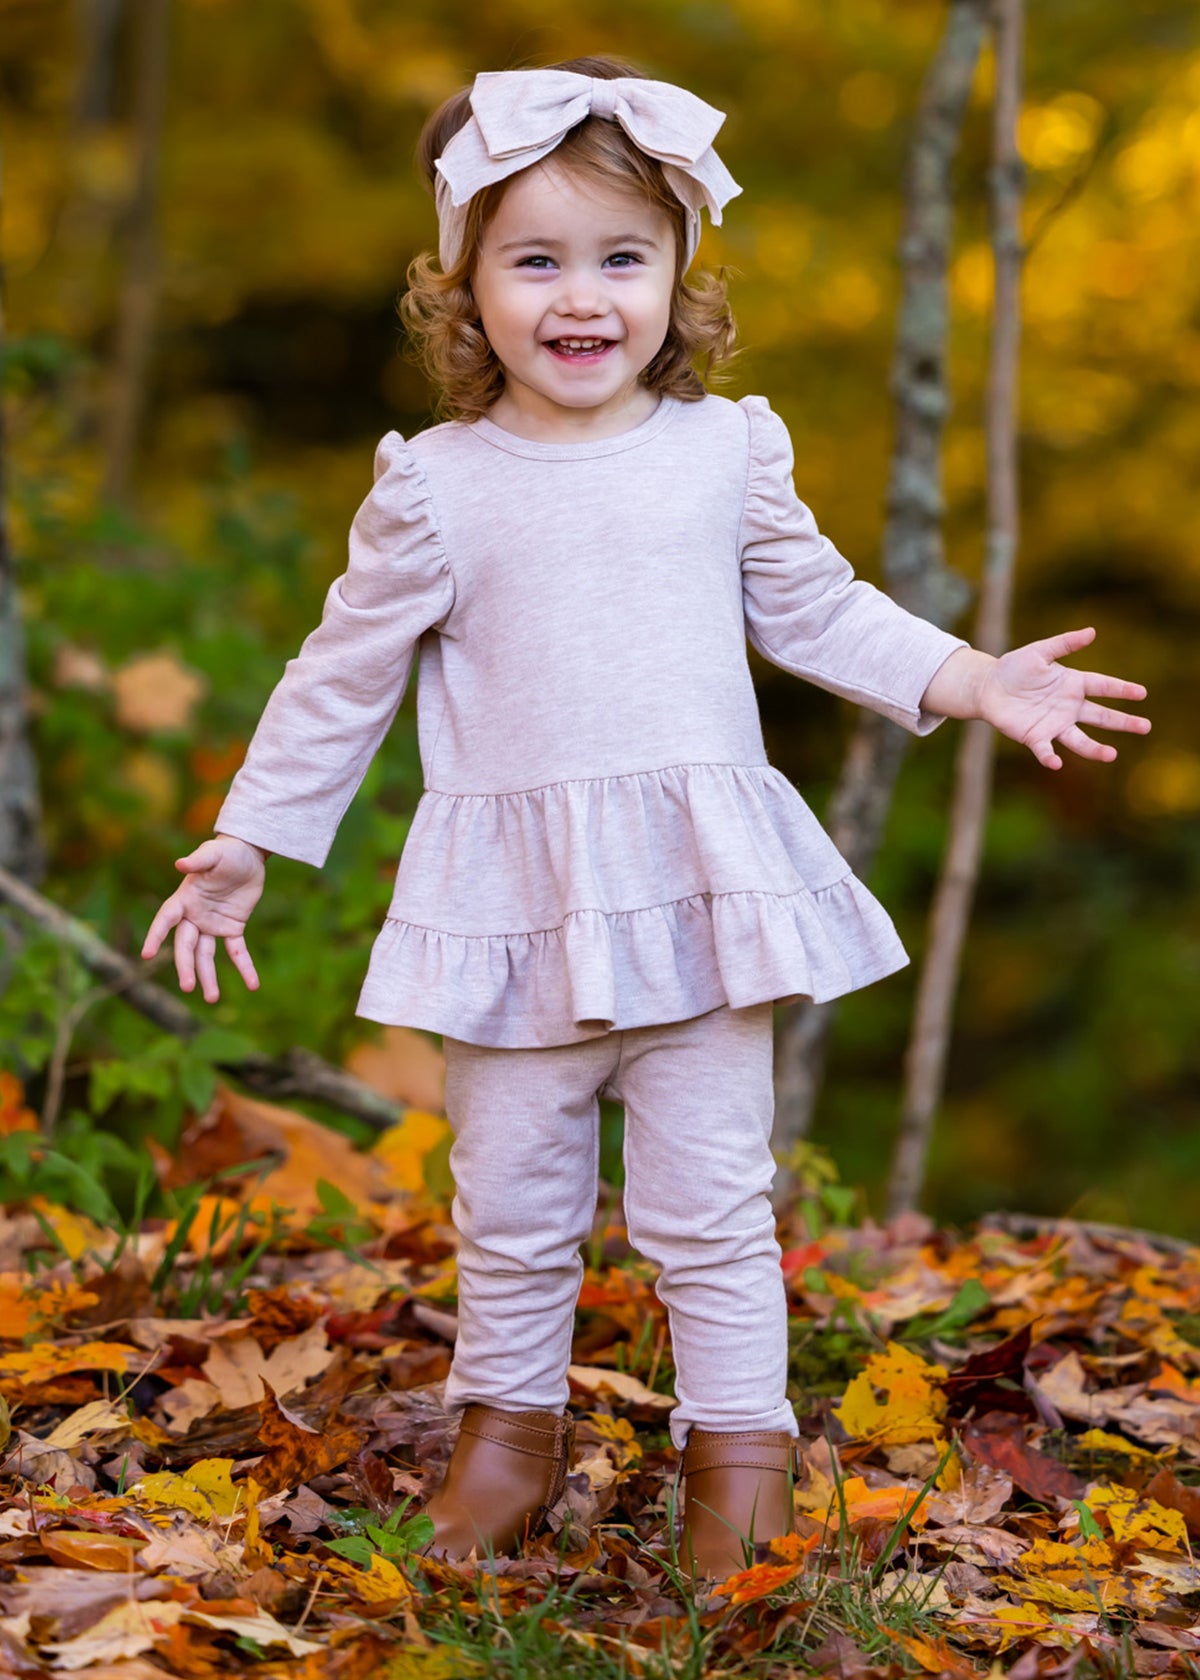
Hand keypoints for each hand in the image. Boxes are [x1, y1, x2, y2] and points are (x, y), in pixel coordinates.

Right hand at [141, 834, 266, 1002]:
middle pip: (186, 946)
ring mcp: (212, 925)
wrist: (248, 854)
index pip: (165, 920)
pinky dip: (245, 968)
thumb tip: (180, 864)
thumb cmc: (226, 851)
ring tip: (211, 998)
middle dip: (186, 966)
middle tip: (188, 987)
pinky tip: (253, 984)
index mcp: (184, 899)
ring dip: (208, 976)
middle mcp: (194, 916)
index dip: (156, 935)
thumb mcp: (214, 853)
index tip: (146, 954)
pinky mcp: (232, 928)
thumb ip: (199, 860)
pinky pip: (237, 952)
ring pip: (206, 955)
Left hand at [951, 627, 1149, 768]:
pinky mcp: (1035, 737)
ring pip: (1080, 739)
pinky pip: (1045, 750)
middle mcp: (1069, 707)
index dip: (1122, 689)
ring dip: (1095, 749)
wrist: (988, 687)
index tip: (1141, 693)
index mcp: (1074, 684)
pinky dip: (1050, 757)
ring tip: (1112, 755)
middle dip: (1123, 722)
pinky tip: (1056, 763)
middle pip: (1101, 716)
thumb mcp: (1039, 652)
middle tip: (1145, 726)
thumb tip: (1092, 632)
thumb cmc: (1015, 667)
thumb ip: (1064, 644)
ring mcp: (1054, 724)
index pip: (1103, 686)